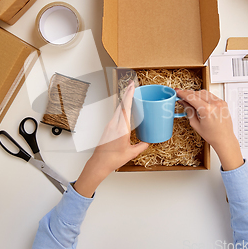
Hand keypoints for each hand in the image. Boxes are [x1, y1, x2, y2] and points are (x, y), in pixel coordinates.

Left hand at [74, 82, 148, 196]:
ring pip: (118, 109)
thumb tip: (148, 141)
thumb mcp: (131, 153)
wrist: (99, 163)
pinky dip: (121, 109)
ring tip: (130, 94)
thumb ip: (141, 146)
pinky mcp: (108, 128)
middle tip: (132, 85)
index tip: (132, 86)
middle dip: (127, 94)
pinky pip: (116, 115)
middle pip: (121, 105)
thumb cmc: (113, 159)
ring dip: (124, 101)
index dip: (129, 95)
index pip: (126, 108)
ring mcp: (110, 125)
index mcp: (122, 129)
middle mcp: (114, 124)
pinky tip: (125, 109)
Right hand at [176, 89, 242, 170]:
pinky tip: (200, 100)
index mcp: (207, 110)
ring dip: (196, 94)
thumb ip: (189, 111)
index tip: (178, 92)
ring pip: (204, 92)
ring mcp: (220, 102)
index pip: (191, 97)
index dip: (183, 93)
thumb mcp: (195, 124)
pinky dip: (204, 96)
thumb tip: (183, 102)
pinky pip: (211, 95)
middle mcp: (215, 104)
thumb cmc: (212, 135)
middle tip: (182, 95)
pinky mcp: (223, 103)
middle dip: (188, 93)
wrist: (225, 139)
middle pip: (197, 93)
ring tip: (190, 99)